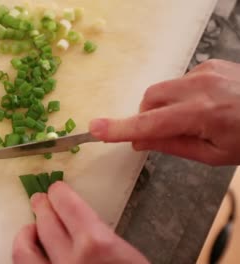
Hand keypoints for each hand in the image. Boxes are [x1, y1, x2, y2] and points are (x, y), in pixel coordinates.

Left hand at [12, 181, 148, 263]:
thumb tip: (79, 225)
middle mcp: (69, 261)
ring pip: (23, 251)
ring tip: (30, 228)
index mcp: (96, 245)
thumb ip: (102, 240)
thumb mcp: (128, 258)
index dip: (60, 194)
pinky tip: (31, 256)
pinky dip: (26, 260)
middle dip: (42, 207)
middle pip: (44, 223)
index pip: (68, 206)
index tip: (56, 190)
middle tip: (40, 200)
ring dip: (25, 234)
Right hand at [89, 59, 239, 165]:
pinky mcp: (209, 63)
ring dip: (163, 106)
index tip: (95, 129)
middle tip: (160, 133)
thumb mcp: (215, 154)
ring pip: (161, 89)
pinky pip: (179, 80)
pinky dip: (180, 95)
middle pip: (150, 99)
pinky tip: (202, 103)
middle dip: (146, 116)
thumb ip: (173, 146)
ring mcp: (205, 71)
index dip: (121, 128)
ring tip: (190, 117)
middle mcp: (200, 87)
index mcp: (203, 115)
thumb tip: (140, 142)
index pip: (150, 123)